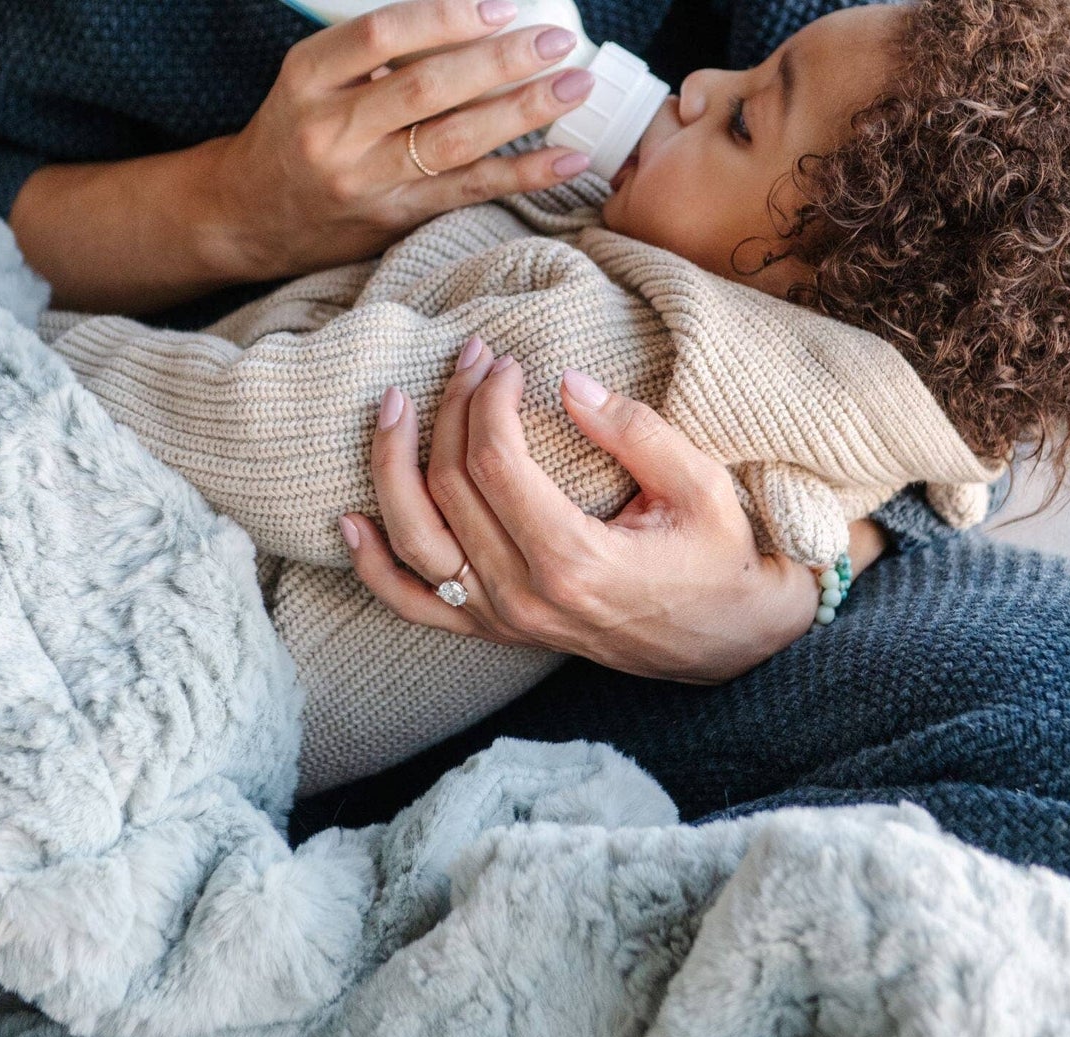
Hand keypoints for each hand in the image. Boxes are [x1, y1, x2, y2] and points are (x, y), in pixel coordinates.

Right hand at [204, 0, 597, 281]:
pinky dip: (521, 175)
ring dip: (522, 113)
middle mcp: (333, 132)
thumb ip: (373, 55)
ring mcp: (363, 182)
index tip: (501, 6)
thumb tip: (467, 22)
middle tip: (557, 41)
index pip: (382, 34)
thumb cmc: (293, 134)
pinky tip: (565, 160)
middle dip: (501, 62)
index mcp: (309, 79)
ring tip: (574, 87)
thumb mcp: (312, 79)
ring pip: (453, 142)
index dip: (446, 17)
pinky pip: (465, 192)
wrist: (250, 216)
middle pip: (428, 89)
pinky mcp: (390, 220)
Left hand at [339, 339, 885, 683]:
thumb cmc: (716, 559)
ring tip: (393, 406)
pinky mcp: (489, 630)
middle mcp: (522, 595)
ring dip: (393, 465)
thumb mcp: (699, 487)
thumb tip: (570, 381)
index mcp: (572, 559)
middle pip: (450, 485)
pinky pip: (411, 603)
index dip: (489, 398)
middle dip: (450, 409)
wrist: (720, 644)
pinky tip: (349, 520)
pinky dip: (374, 564)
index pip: (495, 461)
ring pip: (415, 537)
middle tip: (468, 359)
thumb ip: (636, 431)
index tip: (507, 361)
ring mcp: (499, 618)